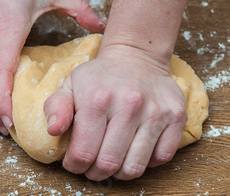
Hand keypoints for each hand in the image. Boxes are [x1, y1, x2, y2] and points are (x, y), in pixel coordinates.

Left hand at [43, 45, 186, 180]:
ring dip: (120, 172)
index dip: (75, 165)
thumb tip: (53, 131)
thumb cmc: (101, 76)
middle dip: (95, 172)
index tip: (74, 162)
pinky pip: (162, 158)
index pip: (83, 153)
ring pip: (136, 167)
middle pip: (109, 164)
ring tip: (113, 161)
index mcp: (97, 99)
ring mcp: (155, 111)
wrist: (137, 56)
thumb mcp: (71, 85)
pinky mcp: (176, 116)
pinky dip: (147, 161)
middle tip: (92, 165)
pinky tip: (136, 150)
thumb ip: (56, 108)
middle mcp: (129, 104)